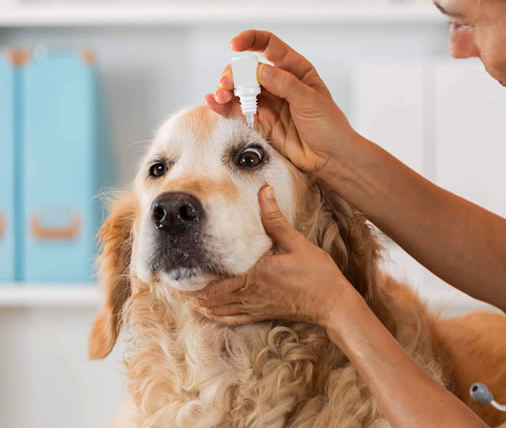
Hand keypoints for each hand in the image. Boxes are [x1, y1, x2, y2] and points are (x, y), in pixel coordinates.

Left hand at [177, 185, 357, 326]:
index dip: (191, 280)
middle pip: (209, 298)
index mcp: (254, 276)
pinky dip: (215, 316)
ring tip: (181, 295)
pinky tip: (206, 311)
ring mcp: (254, 307)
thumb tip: (264, 191)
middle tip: (169, 283)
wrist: (332, 304)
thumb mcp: (296, 242)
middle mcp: (249, 294)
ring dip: (197, 304)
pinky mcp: (261, 314)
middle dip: (187, 292)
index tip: (174, 271)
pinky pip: (231, 318)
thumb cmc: (317, 274)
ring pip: (216, 310)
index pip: (214, 282)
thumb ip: (275, 219)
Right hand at [206, 30, 359, 175]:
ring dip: (226, 90)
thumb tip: (260, 70)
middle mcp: (278, 82)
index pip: (269, 46)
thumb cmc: (329, 126)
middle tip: (228, 84)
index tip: (235, 44)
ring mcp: (268, 101)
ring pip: (239, 89)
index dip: (250, 40)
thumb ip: (286, 84)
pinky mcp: (260, 121)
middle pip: (247, 68)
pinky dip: (223, 106)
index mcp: (294, 69)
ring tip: (221, 96)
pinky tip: (213, 103)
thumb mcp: (311, 101)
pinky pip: (237, 110)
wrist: (330, 157)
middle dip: (234, 73)